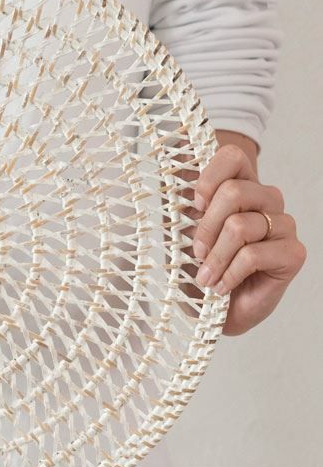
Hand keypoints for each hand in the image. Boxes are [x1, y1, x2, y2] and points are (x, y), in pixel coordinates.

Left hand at [191, 143, 306, 335]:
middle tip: (196, 253)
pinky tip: (222, 286)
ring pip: (240, 226)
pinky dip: (229, 274)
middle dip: (205, 227)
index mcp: (242, 187)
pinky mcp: (292, 253)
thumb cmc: (200, 265)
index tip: (194, 204)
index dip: (209, 178)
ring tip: (206, 276)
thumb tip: (174, 183)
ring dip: (215, 257)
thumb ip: (184, 205)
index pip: (233, 157)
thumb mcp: (183, 230)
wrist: (214, 309)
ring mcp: (283, 225)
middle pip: (234, 192)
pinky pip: (253, 255)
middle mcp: (267, 201)